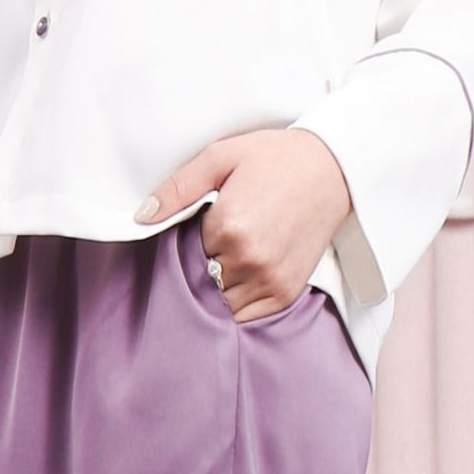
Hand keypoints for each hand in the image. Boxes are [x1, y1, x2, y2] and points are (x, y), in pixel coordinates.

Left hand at [134, 128, 352, 320]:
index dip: (180, 243)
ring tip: (221, 260)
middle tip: (207, 243)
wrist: (333, 169)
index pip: (180, 252)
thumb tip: (140, 217)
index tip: (190, 229)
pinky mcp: (286, 293)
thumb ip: (177, 188)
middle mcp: (249, 260)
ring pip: (218, 303)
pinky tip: (235, 279)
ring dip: (213, 288)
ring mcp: (270, 281)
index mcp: (228, 226)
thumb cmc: (275, 158)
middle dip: (195, 267)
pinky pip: (245, 316)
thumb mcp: (220, 157)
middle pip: (198, 280)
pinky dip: (234, 303)